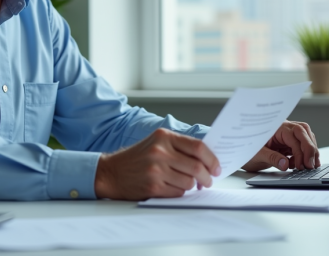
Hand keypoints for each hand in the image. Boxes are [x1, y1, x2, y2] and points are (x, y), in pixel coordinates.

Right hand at [94, 128, 220, 199]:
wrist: (111, 172)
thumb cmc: (137, 158)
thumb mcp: (156, 142)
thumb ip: (179, 147)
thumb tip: (207, 159)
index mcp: (164, 136)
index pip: (198, 147)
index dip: (212, 159)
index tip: (217, 167)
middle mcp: (160, 151)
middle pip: (197, 166)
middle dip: (207, 177)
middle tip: (207, 180)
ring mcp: (156, 170)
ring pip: (189, 182)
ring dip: (192, 185)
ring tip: (185, 183)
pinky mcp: (153, 186)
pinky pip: (178, 192)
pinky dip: (179, 191)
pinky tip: (171, 187)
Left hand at [242, 121, 319, 171]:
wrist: (241, 153)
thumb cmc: (247, 152)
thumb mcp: (257, 155)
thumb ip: (271, 158)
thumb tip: (285, 164)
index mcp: (275, 127)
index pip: (294, 136)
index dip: (300, 151)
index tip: (301, 165)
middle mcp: (283, 128)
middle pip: (304, 132)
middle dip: (310, 149)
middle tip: (311, 165)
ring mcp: (287, 134)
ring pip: (306, 136)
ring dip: (310, 151)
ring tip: (309, 165)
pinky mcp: (288, 142)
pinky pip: (303, 144)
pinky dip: (306, 153)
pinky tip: (303, 163)